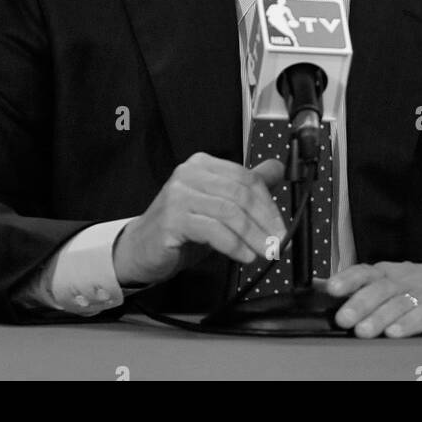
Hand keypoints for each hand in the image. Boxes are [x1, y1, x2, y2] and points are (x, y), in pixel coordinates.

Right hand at [112, 152, 286, 286]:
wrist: (139, 249)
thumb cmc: (181, 228)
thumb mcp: (217, 206)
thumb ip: (245, 187)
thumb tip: (277, 169)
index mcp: (203, 165)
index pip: (245, 177)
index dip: (269, 203)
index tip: (281, 227)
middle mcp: (189, 174)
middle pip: (240, 193)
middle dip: (265, 221)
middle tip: (278, 242)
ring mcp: (178, 195)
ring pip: (229, 212)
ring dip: (253, 236)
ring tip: (265, 252)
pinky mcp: (172, 219)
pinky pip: (212, 230)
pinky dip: (234, 245)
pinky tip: (244, 257)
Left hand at [325, 256, 421, 336]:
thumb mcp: (396, 279)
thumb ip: (364, 286)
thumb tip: (325, 292)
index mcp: (389, 273)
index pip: (365, 271)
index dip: (347, 279)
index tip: (331, 289)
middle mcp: (403, 281)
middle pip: (379, 289)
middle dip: (359, 304)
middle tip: (343, 318)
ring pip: (397, 305)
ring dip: (378, 318)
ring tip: (362, 331)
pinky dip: (408, 324)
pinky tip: (396, 333)